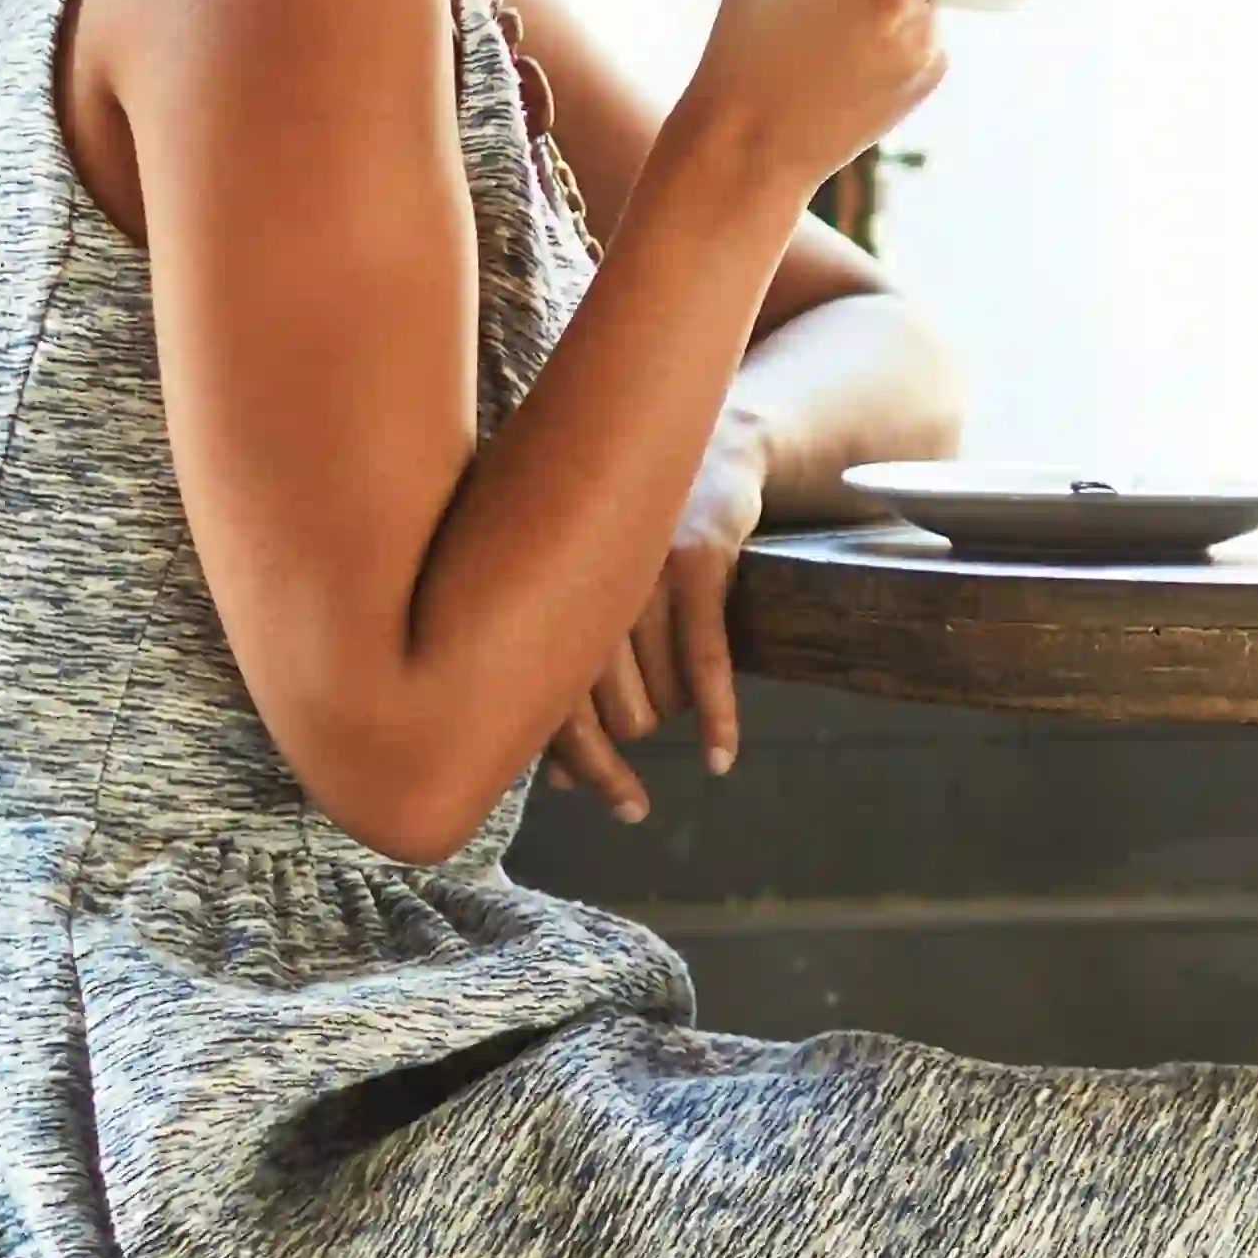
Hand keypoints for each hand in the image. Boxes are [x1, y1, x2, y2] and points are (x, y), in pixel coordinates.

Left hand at [545, 413, 765, 820]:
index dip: (590, 769)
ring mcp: (636, 573)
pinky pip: (706, 661)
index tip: (623, 806)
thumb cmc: (627, 534)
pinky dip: (718, 718)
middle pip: (617, 714)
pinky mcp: (695, 562)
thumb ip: (559, 675)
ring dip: (681, 708)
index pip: (552, 711)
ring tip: (685, 683)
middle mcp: (577, 586)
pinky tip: (722, 759)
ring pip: (664, 692)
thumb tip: (560, 779)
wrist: (709, 450)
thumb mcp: (581, 590)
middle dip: (638, 737)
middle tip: (650, 734)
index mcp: (534, 597)